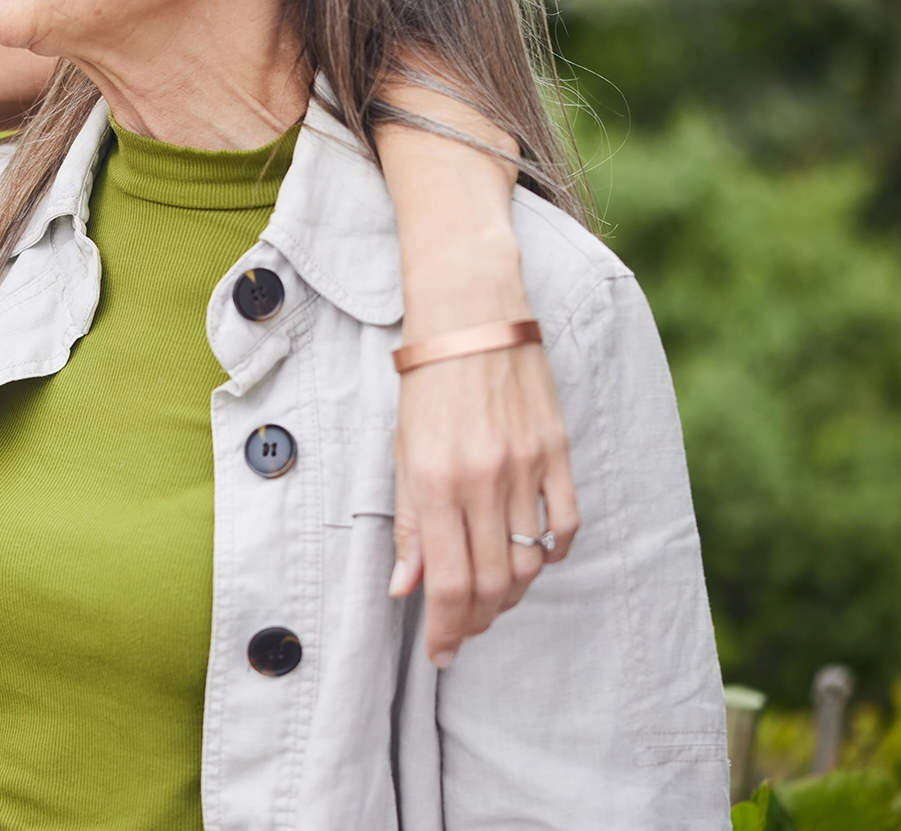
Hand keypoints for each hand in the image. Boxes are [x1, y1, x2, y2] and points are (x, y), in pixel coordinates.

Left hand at [388, 337, 578, 665]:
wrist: (471, 314)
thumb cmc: (424, 383)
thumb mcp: (400, 450)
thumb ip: (407, 523)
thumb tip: (406, 588)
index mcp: (435, 482)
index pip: (448, 583)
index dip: (447, 629)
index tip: (443, 651)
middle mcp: (483, 480)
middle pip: (492, 582)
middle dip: (477, 619)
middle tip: (465, 630)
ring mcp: (527, 467)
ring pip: (531, 562)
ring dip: (512, 592)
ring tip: (492, 597)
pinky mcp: (558, 452)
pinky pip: (566, 525)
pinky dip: (552, 553)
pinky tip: (534, 558)